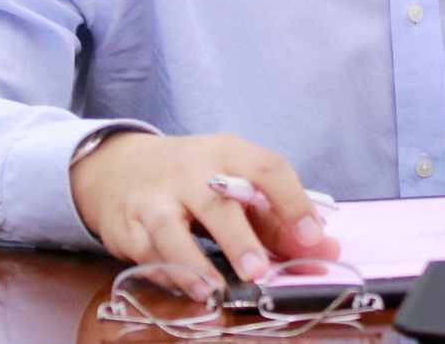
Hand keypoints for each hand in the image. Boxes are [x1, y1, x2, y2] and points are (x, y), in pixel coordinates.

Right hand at [70, 132, 339, 285]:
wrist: (119, 167)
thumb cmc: (193, 178)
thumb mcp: (234, 184)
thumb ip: (277, 221)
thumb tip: (325, 251)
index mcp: (228, 153)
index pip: (267, 169)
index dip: (293, 202)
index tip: (314, 237)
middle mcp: (190, 170)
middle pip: (217, 202)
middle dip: (239, 240)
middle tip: (259, 271)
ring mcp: (155, 198)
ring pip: (171, 231)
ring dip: (194, 265)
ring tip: (215, 291)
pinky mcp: (128, 227)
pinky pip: (149, 256)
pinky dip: (171, 277)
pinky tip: (191, 291)